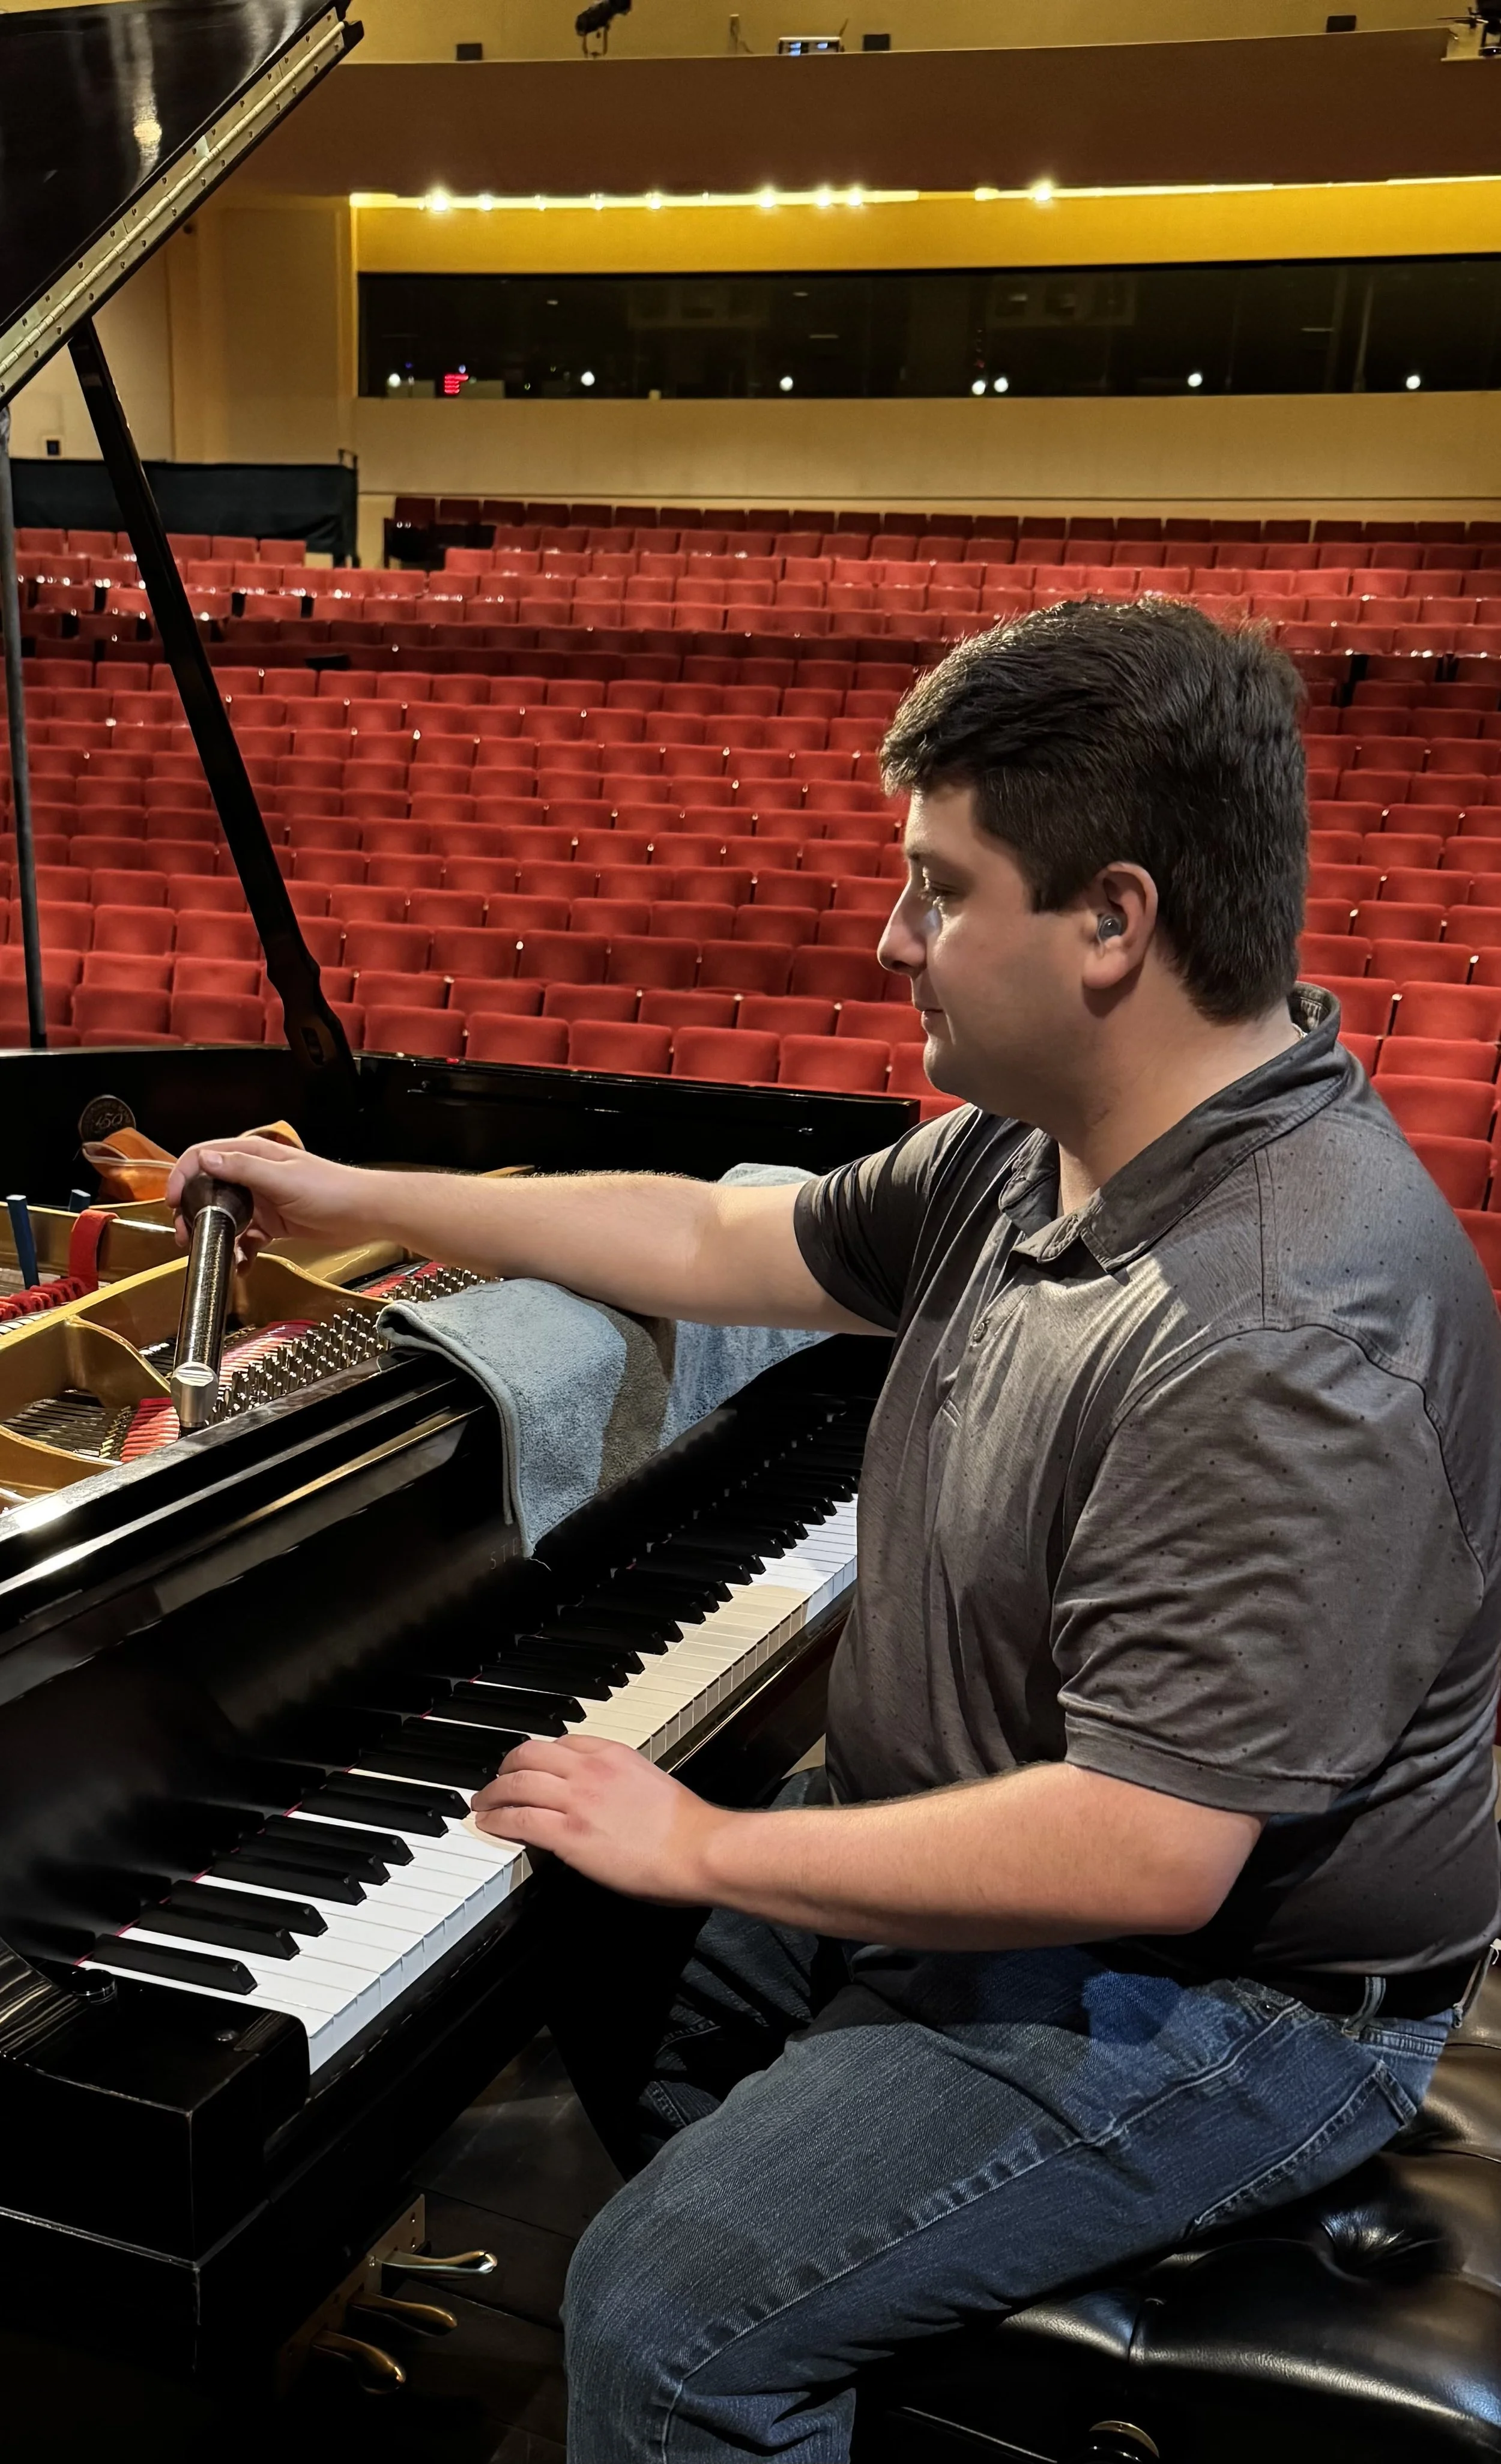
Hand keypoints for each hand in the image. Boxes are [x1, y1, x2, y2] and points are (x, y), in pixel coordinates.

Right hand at [165, 1136, 366, 1256]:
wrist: (366, 1213)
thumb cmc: (333, 1190)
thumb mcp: (283, 1178)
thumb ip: (244, 1169)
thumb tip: (207, 1160)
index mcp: (254, 1155)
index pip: (205, 1157)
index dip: (183, 1175)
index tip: (172, 1200)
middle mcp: (255, 1175)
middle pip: (210, 1189)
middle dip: (193, 1211)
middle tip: (186, 1233)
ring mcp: (263, 1200)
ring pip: (226, 1216)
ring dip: (214, 1234)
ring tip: (208, 1250)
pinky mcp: (274, 1222)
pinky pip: (247, 1237)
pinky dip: (241, 1250)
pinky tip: (240, 1262)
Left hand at [471, 1736, 736, 1902]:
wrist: (697, 1848)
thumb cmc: (686, 1827)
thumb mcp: (651, 1784)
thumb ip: (623, 1781)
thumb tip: (608, 1797)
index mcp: (613, 1754)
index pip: (563, 1741)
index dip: (539, 1755)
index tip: (531, 1766)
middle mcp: (590, 1769)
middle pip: (530, 1755)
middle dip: (506, 1766)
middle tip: (495, 1781)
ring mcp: (577, 1800)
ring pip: (517, 1784)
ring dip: (493, 1793)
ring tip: (482, 1803)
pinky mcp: (569, 1833)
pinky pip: (519, 1819)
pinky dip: (497, 1820)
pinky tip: (489, 1824)